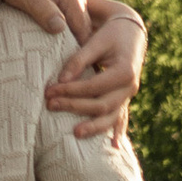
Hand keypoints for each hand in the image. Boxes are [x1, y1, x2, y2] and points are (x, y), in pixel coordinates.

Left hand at [44, 0, 145, 143]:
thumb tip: (61, 80)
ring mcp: (129, 96)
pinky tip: (114, 149)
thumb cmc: (111, 32)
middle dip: (75, 106)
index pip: (94, 86)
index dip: (71, 90)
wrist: (132, 31)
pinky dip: (118, 133)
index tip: (50, 90)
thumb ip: (79, 59)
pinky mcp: (125, 99)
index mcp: (125, 71)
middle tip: (50, 105)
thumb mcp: (96, 40)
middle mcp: (130, 87)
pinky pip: (121, 118)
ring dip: (93, 126)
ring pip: (112, 117)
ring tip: (75, 133)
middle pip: (101, 104)